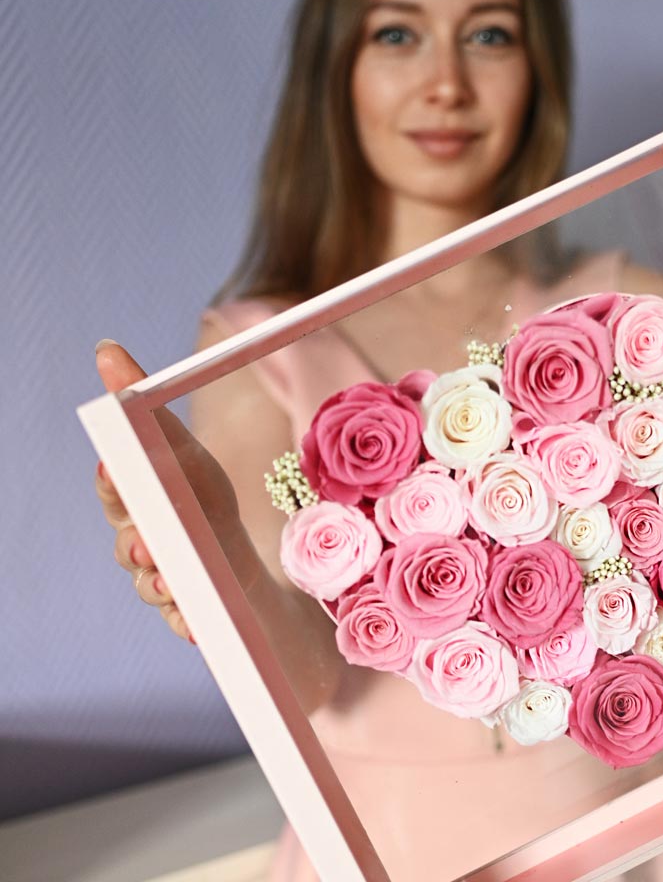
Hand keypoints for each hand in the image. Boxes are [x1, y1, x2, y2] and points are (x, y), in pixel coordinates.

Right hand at [94, 339, 247, 642]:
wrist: (243, 569)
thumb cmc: (204, 506)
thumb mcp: (186, 453)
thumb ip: (144, 410)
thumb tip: (106, 350)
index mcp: (139, 506)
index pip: (116, 494)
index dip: (113, 482)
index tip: (115, 467)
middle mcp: (140, 547)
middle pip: (127, 546)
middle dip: (136, 544)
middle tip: (151, 542)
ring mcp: (160, 585)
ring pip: (150, 587)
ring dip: (161, 585)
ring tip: (177, 583)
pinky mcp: (185, 616)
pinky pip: (182, 622)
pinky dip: (189, 623)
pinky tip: (199, 625)